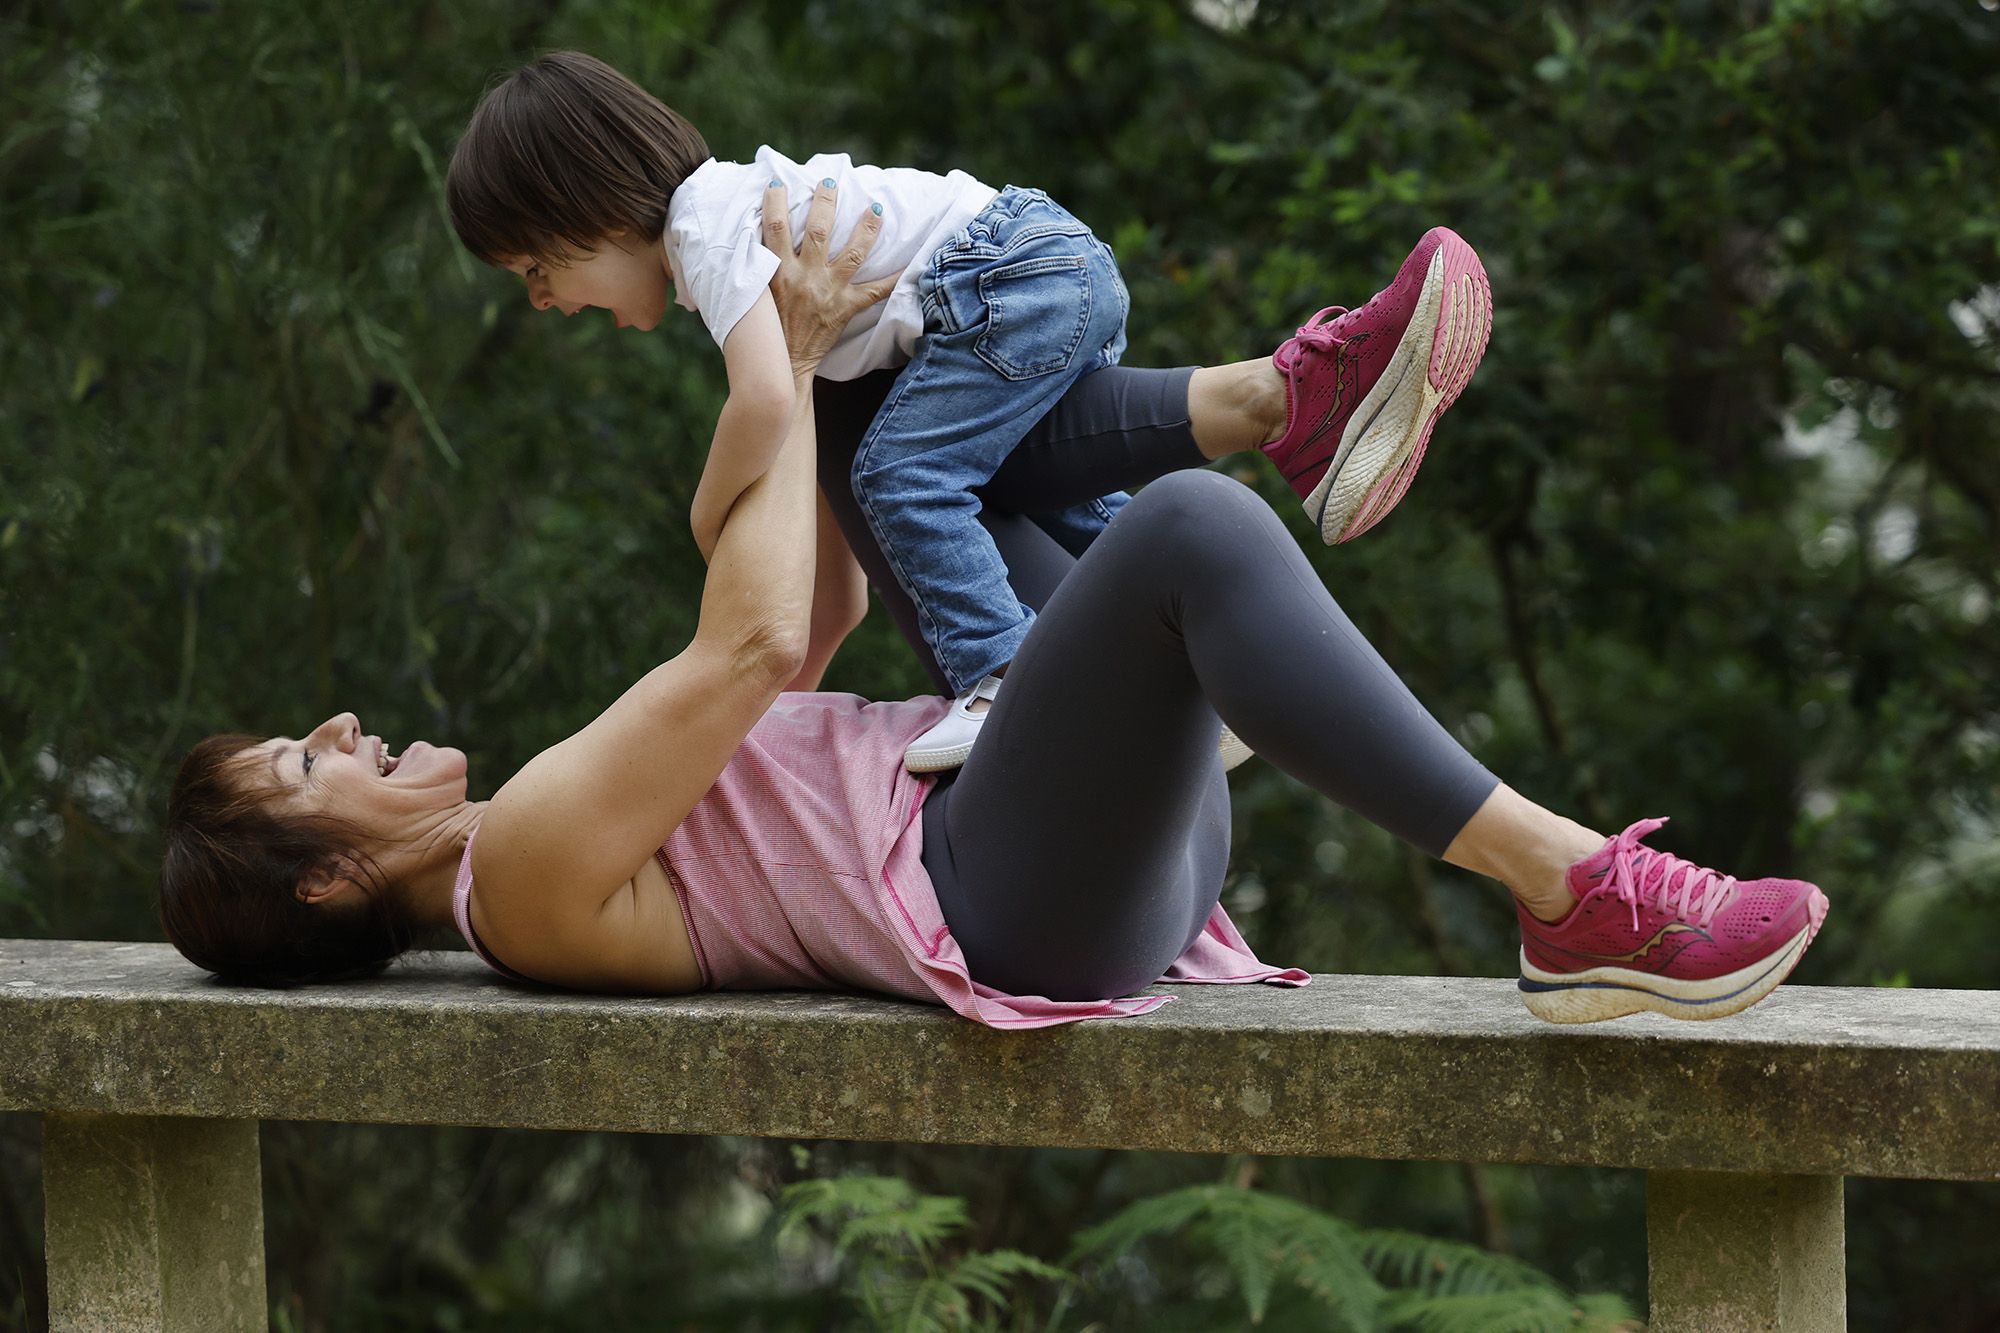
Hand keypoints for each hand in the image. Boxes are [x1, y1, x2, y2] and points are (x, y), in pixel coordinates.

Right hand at [763, 180, 899, 377]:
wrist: (782, 363)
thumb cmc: (765, 327)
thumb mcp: (752, 293)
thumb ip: (755, 266)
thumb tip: (749, 238)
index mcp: (778, 271)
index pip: (775, 227)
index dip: (776, 202)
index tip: (778, 182)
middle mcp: (805, 277)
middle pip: (818, 230)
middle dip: (826, 202)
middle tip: (831, 181)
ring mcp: (828, 292)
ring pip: (852, 253)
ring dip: (866, 229)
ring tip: (876, 208)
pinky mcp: (845, 308)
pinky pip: (875, 291)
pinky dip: (894, 278)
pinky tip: (912, 263)